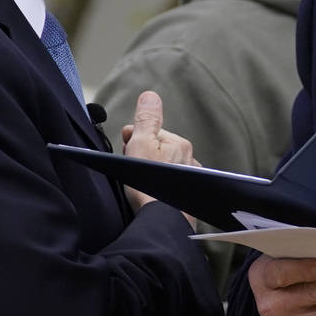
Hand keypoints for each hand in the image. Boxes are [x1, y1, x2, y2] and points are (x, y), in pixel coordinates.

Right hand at [120, 90, 200, 223]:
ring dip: (153, 172)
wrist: (162, 220)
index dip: (134, 139)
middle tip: (133, 168)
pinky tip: (152, 195)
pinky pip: (171, 186)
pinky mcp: (189, 198)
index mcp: (180, 144)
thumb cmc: (149, 184)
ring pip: (165, 168)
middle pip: (159, 151)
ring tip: (140, 185)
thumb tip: (150, 96)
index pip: (152, 134)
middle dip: (144, 156)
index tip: (125, 147)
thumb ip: (145, 119)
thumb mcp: (141, 144)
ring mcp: (191, 180)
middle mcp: (190, 160)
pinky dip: (161, 187)